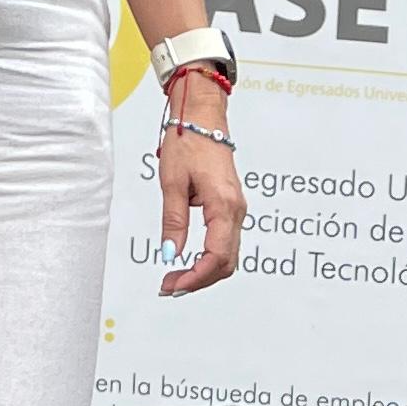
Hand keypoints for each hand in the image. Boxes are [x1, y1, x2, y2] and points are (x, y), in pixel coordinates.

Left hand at [157, 77, 245, 295]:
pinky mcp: (232, 209)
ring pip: (228, 256)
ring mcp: (237, 212)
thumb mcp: (172, 183)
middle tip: (170, 285)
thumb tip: (169, 254)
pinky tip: (190, 260)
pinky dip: (210, 259)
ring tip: (176, 276)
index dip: (195, 277)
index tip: (172, 284)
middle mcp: (236, 213)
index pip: (215, 257)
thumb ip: (173, 222)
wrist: (204, 119)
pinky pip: (226, 244)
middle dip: (199, 280)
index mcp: (224, 207)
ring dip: (204, 272)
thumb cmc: (188, 144)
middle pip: (226, 263)